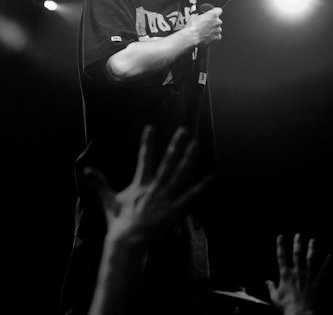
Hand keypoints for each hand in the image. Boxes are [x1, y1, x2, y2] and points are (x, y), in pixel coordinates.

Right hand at [83, 126, 212, 250]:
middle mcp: (154, 188)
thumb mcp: (108, 200)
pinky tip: (210, 178)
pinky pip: (189, 198)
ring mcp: (165, 199)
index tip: (150, 127)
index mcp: (141, 184)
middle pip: (168, 162)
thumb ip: (100, 183)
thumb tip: (86, 171)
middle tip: (184, 130)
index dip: (148, 143)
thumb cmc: (118, 222)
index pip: (145, 159)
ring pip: (180, 175)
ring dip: (189, 159)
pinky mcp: (174, 211)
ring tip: (197, 145)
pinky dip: (199, 188)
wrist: (126, 243)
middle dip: (176, 145)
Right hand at [186, 7, 222, 45]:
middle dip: (213, 22)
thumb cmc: (193, 27)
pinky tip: (208, 35)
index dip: (216, 12)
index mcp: (213, 14)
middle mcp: (217, 22)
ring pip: (218, 28)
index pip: (219, 10)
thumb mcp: (194, 15)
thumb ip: (199, 13)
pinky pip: (217, 35)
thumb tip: (197, 12)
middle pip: (218, 20)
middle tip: (206, 24)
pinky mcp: (217, 37)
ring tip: (206, 31)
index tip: (213, 14)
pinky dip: (214, 36)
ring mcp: (218, 30)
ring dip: (213, 29)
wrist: (192, 36)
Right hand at [266, 233, 330, 314]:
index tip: (280, 236)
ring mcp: (307, 276)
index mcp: (285, 275)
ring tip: (312, 241)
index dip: (280, 245)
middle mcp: (297, 272)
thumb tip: (266, 282)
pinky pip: (322, 271)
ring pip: (310, 259)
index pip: (281, 256)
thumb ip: (271, 288)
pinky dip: (326, 263)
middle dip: (297, 243)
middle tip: (298, 235)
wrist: (299, 313)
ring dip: (311, 249)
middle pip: (297, 254)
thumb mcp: (275, 298)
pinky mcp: (316, 282)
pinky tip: (330, 256)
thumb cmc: (286, 307)